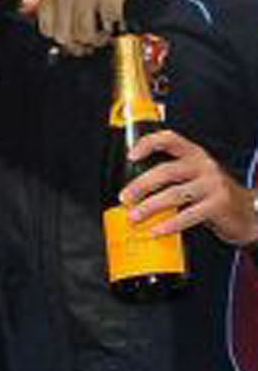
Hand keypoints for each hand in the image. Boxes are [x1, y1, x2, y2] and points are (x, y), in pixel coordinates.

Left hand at [32, 0, 143, 51]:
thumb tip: (26, 10)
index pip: (46, 26)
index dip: (58, 38)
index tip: (68, 39)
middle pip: (65, 35)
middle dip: (77, 44)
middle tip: (87, 43)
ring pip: (86, 34)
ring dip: (95, 40)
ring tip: (101, 35)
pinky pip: (109, 22)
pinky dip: (113, 27)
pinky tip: (114, 22)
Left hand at [119, 130, 257, 246]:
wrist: (249, 212)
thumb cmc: (213, 194)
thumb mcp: (195, 177)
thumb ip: (172, 176)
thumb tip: (133, 190)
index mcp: (194, 154)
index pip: (170, 139)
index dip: (148, 144)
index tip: (130, 156)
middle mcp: (204, 166)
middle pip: (165, 171)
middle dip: (140, 186)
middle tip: (124, 199)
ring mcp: (213, 185)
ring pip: (174, 194)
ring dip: (149, 207)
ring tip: (134, 217)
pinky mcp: (219, 204)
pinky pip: (189, 214)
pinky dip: (170, 224)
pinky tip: (156, 230)